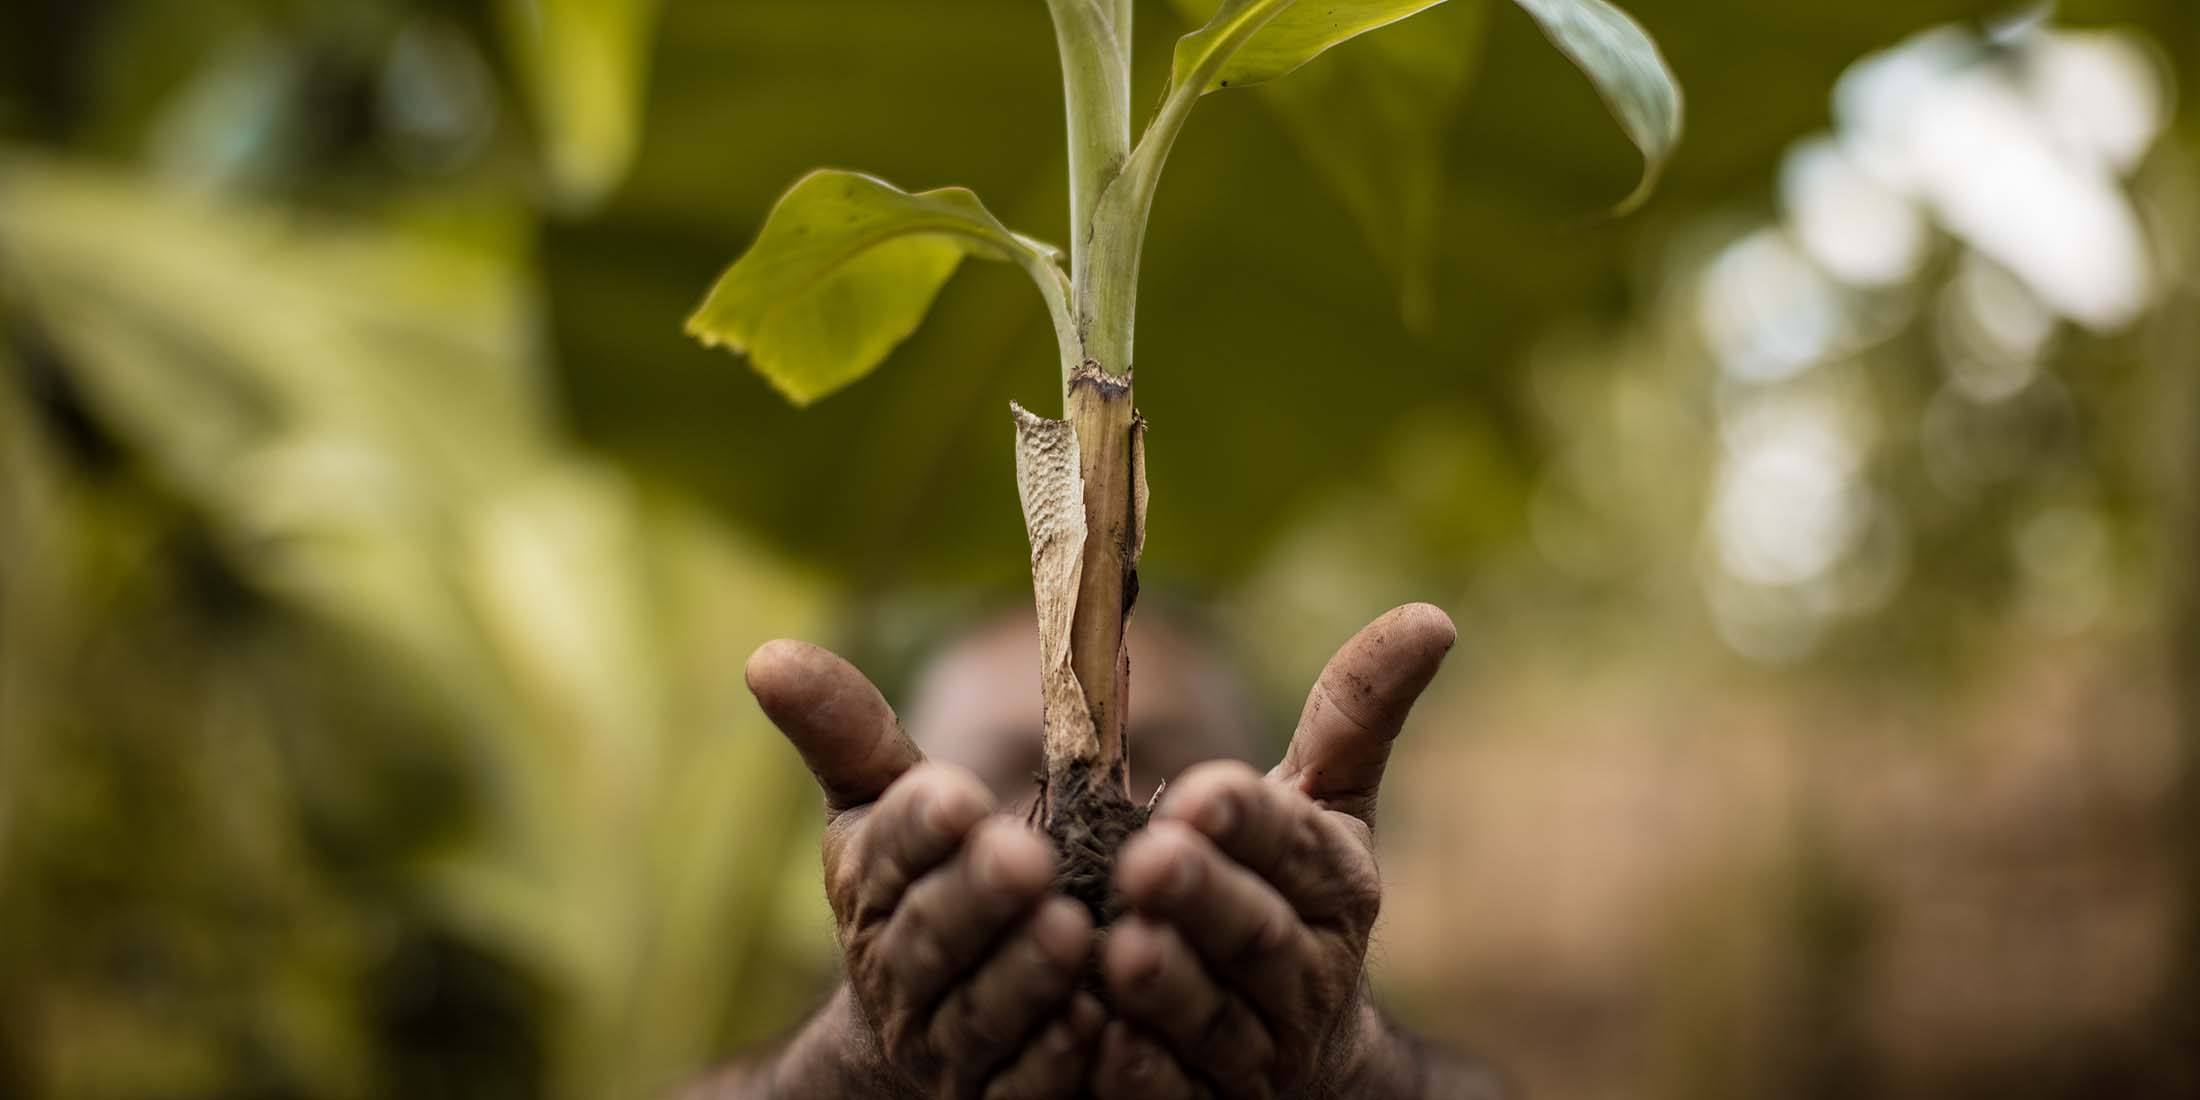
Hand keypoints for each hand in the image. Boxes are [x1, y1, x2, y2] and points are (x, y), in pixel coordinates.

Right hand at [747, 640, 1104, 1098]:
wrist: (919, 1040)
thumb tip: (766, 654)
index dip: (918, 827)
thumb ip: (846, 731)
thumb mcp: (878, 805)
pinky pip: (1027, 1087)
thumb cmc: (917, 888)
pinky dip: (1059, 1059)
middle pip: (931, 938)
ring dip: (1025, 977)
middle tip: (1026, 857)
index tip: (956, 793)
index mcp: (869, 889)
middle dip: (976, 898)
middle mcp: (900, 974)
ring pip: (982, 1016)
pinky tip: (1101, 1021)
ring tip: (1075, 931)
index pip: (886, 853)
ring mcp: (949, 1048)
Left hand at [1090, 604, 1456, 1099]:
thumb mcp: (1329, 809)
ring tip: (1118, 951)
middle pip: (1255, 934)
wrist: (1305, 1062)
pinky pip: (1170, 1092)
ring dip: (1168, 988)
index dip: (1252, 824)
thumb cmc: (1295, 899)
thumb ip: (1355, 716)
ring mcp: (1257, 1050)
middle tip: (1147, 860)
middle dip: (1205, 898)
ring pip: (1212, 1020)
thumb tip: (1433, 616)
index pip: (1296, 847)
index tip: (1204, 791)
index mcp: (1335, 887)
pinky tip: (1098, 1040)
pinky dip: (1140, 1072)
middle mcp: (1306, 972)